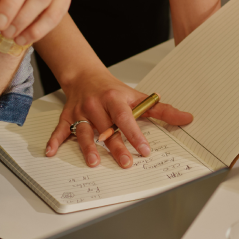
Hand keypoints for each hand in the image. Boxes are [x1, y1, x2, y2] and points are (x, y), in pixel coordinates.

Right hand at [44, 69, 192, 168]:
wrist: (85, 76)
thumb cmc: (113, 90)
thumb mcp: (138, 97)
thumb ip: (162, 110)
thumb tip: (187, 118)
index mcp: (115, 98)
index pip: (126, 117)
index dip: (135, 133)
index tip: (144, 149)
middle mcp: (97, 105)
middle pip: (107, 128)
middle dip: (115, 146)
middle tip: (125, 162)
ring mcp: (81, 112)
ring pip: (85, 131)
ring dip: (88, 147)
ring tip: (94, 162)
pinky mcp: (67, 117)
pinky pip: (61, 130)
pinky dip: (55, 141)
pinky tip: (52, 152)